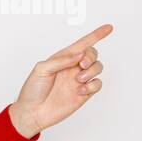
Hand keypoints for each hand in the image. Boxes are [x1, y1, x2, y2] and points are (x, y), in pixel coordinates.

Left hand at [8, 24, 112, 138]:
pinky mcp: (84, 94)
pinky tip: (81, 90)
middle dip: (91, 57)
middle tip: (81, 65)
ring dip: (92, 71)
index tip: (109, 27)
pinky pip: (98, 84)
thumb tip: (79, 55)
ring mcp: (79, 80)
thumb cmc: (33, 90)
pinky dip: (92, 85)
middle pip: (93, 54)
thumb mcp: (41, 69)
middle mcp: (73, 67)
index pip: (83, 43)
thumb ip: (60, 60)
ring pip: (98, 68)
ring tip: (79, 79)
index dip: (96, 35)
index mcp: (63, 58)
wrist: (33, 112)